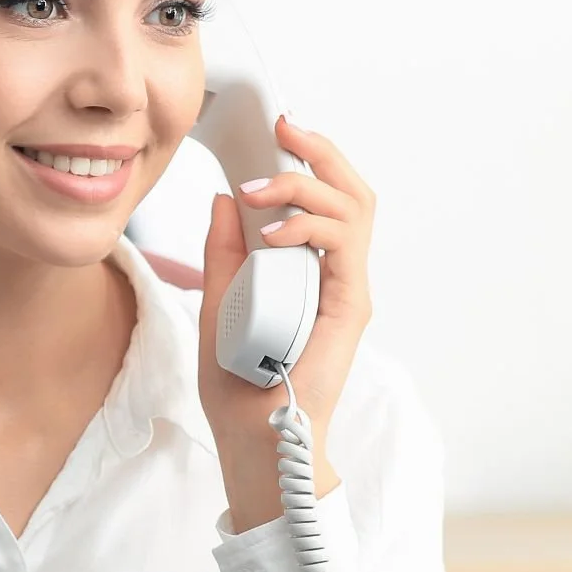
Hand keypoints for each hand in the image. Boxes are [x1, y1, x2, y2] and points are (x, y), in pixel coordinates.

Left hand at [198, 115, 375, 530]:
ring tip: (259, 188)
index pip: (326, 199)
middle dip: (321, 152)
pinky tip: (273, 231)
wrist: (252, 442)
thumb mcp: (217, 302)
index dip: (308, 159)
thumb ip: (224, 253)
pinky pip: (342, 249)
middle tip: (284, 128)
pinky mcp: (348, 308)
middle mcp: (337, 275)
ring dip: (307, 185)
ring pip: (353, 210)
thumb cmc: (238, 387)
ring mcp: (346, 290)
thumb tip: (222, 200)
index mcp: (311, 270)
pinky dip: (309, 228)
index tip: (276, 129)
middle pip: (351, 192)